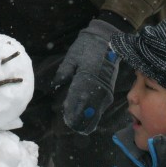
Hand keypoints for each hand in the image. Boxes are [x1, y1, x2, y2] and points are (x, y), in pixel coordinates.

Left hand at [57, 19, 119, 134]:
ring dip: (88, 118)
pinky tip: (89, 117)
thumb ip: (64, 72)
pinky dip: (96, 113)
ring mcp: (106, 89)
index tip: (65, 117)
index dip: (72, 110)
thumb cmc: (87, 47)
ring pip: (97, 110)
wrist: (108, 40)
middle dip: (80, 119)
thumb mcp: (72, 58)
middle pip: (89, 109)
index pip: (77, 99)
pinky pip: (103, 106)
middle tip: (71, 126)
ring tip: (79, 126)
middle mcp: (97, 86)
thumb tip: (55, 85)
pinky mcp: (110, 89)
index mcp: (86, 78)